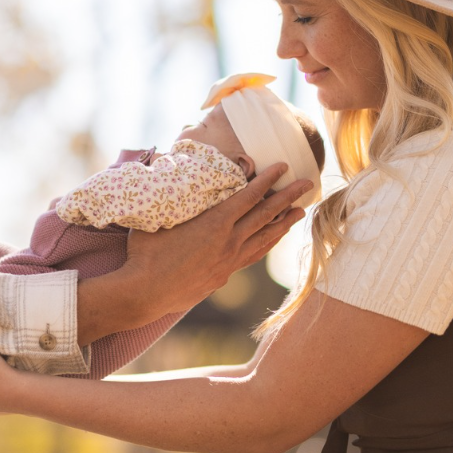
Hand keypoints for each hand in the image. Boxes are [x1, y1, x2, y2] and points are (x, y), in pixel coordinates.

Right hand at [124, 163, 308, 316]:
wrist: (144, 292)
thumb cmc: (145, 252)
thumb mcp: (156, 215)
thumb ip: (167, 191)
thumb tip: (159, 160)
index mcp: (214, 223)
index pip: (248, 196)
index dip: (267, 180)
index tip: (283, 166)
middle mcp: (228, 241)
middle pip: (265, 215)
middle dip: (288, 197)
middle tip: (307, 183)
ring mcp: (228, 261)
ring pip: (264, 238)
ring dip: (284, 223)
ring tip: (300, 211)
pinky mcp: (223, 276)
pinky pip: (252, 255)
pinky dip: (267, 244)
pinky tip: (272, 240)